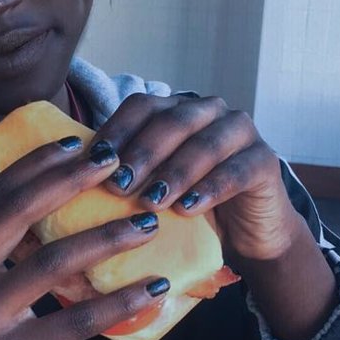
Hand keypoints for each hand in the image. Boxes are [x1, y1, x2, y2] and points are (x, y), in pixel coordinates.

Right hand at [0, 135, 166, 339]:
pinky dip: (116, 303)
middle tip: (117, 163)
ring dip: (106, 237)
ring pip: (51, 262)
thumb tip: (40, 209)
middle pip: (18, 213)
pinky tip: (151, 291)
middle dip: (72, 181)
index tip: (76, 143)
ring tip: (147, 222)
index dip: (36, 165)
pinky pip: (72, 323)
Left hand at [93, 93, 304, 262]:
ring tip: (152, 201)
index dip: (117, 130)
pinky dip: (210, 189)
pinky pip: (236, 171)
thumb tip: (74, 175)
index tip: (94, 162)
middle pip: (171, 122)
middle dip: (142, 154)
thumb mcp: (152, 186)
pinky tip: (189, 209)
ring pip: (204, 144)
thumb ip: (125, 172)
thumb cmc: (188, 206)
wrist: (244, 234)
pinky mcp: (265, 160)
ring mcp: (240, 131)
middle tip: (119, 185)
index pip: (141, 106)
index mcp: (176, 109)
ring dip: (174, 173)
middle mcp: (208, 111)